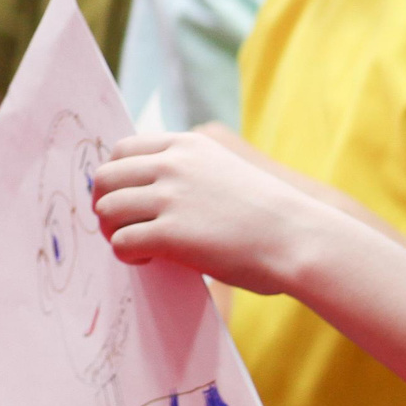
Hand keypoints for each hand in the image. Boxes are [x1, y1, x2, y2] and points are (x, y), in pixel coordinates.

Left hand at [91, 129, 321, 292]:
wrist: (299, 238)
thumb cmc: (271, 215)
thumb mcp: (228, 172)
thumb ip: (190, 172)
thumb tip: (146, 192)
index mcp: (189, 145)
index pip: (123, 149)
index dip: (118, 177)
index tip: (129, 198)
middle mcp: (174, 165)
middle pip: (105, 177)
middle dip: (106, 204)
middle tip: (125, 226)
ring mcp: (171, 197)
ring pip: (107, 209)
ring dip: (114, 230)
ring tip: (140, 245)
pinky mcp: (170, 233)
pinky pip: (122, 242)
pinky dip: (127, 254)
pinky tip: (151, 260)